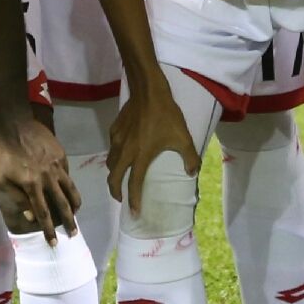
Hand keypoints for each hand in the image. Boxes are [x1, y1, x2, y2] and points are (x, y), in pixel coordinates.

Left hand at [0, 109, 82, 241]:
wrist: (15, 125)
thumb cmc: (5, 155)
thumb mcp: (3, 180)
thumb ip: (17, 199)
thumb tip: (30, 215)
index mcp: (32, 185)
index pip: (43, 213)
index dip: (48, 229)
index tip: (54, 242)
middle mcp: (48, 177)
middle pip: (62, 205)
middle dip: (68, 222)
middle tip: (73, 234)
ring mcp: (58, 166)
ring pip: (71, 189)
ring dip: (74, 205)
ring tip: (76, 214)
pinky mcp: (62, 156)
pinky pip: (68, 175)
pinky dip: (68, 185)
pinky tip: (67, 190)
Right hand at [108, 80, 201, 210]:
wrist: (148, 91)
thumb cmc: (166, 115)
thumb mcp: (183, 137)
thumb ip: (190, 158)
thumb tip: (192, 173)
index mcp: (140, 156)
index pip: (133, 185)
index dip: (133, 201)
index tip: (134, 213)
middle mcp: (125, 151)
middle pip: (114, 178)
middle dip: (116, 192)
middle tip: (121, 199)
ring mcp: (117, 140)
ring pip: (110, 163)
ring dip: (114, 174)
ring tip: (120, 178)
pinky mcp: (114, 128)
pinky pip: (111, 148)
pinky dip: (115, 156)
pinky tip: (122, 153)